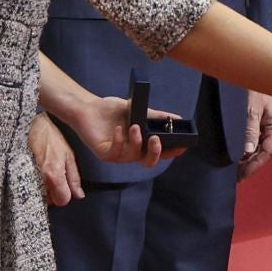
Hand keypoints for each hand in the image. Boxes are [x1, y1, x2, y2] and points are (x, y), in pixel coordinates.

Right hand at [28, 111, 81, 204]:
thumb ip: (74, 177)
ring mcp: (26, 180)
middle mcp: (39, 181)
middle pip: (50, 201)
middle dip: (55, 192)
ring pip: (39, 197)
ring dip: (44, 190)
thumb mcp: (68, 155)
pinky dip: (34, 186)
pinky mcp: (17, 177)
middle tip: (55, 176)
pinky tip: (35, 174)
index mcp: (54, 175)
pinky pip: (28, 191)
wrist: (28, 127)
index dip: (66, 194)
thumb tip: (79, 194)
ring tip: (44, 173)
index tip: (65, 186)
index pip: (63, 201)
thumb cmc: (49, 138)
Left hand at [68, 95, 182, 167]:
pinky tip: (119, 129)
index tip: (182, 145)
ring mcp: (118, 154)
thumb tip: (177, 118)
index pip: (160, 153)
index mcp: (141, 144)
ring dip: (136, 142)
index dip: (172, 152)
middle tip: (156, 139)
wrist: (89, 108)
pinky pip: (115, 153)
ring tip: (135, 126)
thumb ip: (156, 117)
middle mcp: (131, 152)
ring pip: (133, 157)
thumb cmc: (112, 111)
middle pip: (149, 162)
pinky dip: (119, 141)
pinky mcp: (104, 153)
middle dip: (155, 153)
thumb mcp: (138, 111)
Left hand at [239, 91, 271, 179]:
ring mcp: (271, 126)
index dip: (254, 166)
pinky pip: (257, 139)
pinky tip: (236, 153)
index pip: (268, 153)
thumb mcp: (251, 107)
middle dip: (249, 165)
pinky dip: (247, 148)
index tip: (240, 175)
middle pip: (264, 153)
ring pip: (260, 147)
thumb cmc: (257, 84)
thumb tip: (248, 152)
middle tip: (232, 175)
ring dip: (247, 157)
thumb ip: (250, 130)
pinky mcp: (264, 122)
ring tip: (232, 168)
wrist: (258, 68)